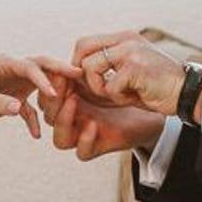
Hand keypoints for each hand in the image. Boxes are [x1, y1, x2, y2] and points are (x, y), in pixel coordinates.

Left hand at [0, 54, 82, 138]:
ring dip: (54, 95)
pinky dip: (34, 121)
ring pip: (41, 86)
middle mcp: (12, 69)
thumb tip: (19, 108)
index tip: (55, 94)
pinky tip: (36, 136)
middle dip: (60, 71)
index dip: (44, 79)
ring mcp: (15, 84)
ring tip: (72, 104)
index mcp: (3, 62)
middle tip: (80, 75)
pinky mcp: (13, 99)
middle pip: (42, 67)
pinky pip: (30, 109)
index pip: (30, 66)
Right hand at [36, 72, 166, 160]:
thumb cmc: (128, 83)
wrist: (153, 102)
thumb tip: (76, 50)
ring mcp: (82, 135)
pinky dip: (84, 140)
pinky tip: (93, 125)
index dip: (49, 82)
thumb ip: (91, 64)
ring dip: (62, 119)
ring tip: (74, 101)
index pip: (48, 94)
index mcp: (69, 99)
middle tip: (62, 82)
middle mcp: (71, 119)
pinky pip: (82, 152)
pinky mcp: (96, 148)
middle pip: (48, 115)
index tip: (60, 69)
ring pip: (59, 138)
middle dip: (52, 98)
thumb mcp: (108, 70)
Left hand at [69, 31, 186, 116]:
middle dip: (83, 74)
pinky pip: (109, 86)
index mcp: (124, 38)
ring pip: (90, 67)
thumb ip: (108, 68)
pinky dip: (117, 97)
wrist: (187, 92)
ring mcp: (130, 51)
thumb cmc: (158, 87)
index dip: (78, 63)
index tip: (87, 82)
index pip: (86, 42)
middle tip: (96, 90)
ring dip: (99, 88)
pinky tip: (133, 98)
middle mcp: (126, 39)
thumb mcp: (130, 70)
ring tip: (118, 95)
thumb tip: (77, 77)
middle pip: (82, 49)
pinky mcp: (135, 67)